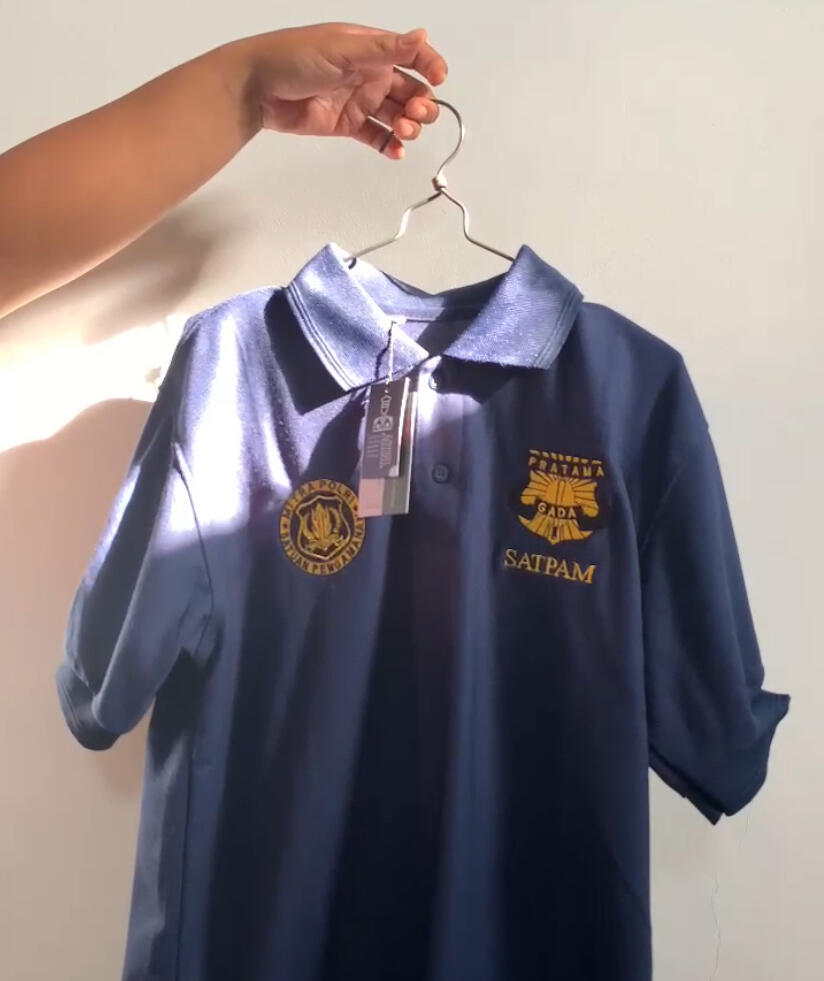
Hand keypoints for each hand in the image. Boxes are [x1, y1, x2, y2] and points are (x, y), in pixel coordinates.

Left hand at [243, 22, 447, 157]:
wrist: (258, 88)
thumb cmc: (294, 57)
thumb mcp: (343, 48)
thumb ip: (385, 48)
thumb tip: (423, 35)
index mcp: (371, 49)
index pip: (412, 55)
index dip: (430, 66)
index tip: (438, 81)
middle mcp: (370, 74)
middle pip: (410, 91)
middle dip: (421, 105)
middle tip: (413, 114)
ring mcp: (360, 101)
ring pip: (397, 116)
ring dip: (408, 126)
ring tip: (401, 132)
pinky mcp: (348, 125)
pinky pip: (377, 137)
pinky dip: (390, 146)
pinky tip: (396, 152)